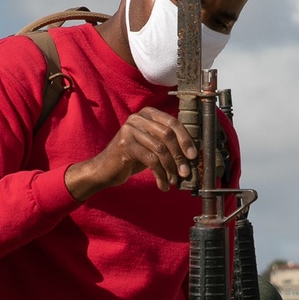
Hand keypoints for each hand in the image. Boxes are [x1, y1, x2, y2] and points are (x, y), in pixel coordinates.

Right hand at [64, 108, 196, 199]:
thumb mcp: (151, 146)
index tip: (193, 156)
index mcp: (148, 114)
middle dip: (179, 156)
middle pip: (167, 134)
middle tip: (186, 172)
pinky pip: (150, 160)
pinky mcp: (125, 144)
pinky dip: (160, 175)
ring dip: (170, 168)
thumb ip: (167, 143)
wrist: (105, 170)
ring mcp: (129, 130)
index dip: (185, 139)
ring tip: (173, 181)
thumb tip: (191, 154)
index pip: (173, 123)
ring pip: (160, 149)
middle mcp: (138, 118)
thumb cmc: (132, 158)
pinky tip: (163, 185)